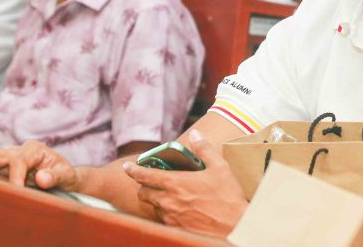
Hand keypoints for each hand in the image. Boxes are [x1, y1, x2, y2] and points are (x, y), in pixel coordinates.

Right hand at [0, 140, 80, 190]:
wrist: (64, 178)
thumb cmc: (66, 176)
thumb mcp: (67, 176)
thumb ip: (56, 176)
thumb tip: (42, 178)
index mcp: (35, 150)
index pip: (20, 160)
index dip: (15, 175)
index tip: (15, 190)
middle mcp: (18, 151)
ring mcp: (7, 158)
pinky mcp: (0, 168)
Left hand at [122, 129, 247, 236]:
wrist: (234, 226)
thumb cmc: (228, 197)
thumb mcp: (220, 168)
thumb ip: (204, 149)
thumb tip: (196, 134)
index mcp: (175, 183)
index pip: (145, 175)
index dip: (133, 170)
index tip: (127, 166)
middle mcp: (168, 201)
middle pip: (143, 193)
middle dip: (145, 187)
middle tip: (154, 183)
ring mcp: (170, 217)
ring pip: (153, 207)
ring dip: (157, 200)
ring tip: (171, 197)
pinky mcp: (175, 228)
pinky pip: (163, 219)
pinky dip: (166, 213)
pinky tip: (180, 210)